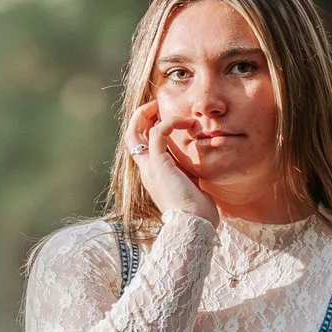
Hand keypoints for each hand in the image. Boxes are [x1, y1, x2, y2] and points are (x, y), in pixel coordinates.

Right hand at [127, 98, 218, 225]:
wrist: (194, 226)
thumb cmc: (198, 213)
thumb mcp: (192, 186)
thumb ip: (189, 172)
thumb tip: (199, 163)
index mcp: (153, 176)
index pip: (141, 146)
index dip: (146, 128)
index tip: (163, 116)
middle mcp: (146, 170)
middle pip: (131, 136)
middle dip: (140, 117)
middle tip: (156, 105)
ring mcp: (150, 167)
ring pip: (136, 132)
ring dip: (148, 114)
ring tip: (163, 105)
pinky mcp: (159, 164)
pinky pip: (158, 133)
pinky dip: (170, 122)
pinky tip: (186, 122)